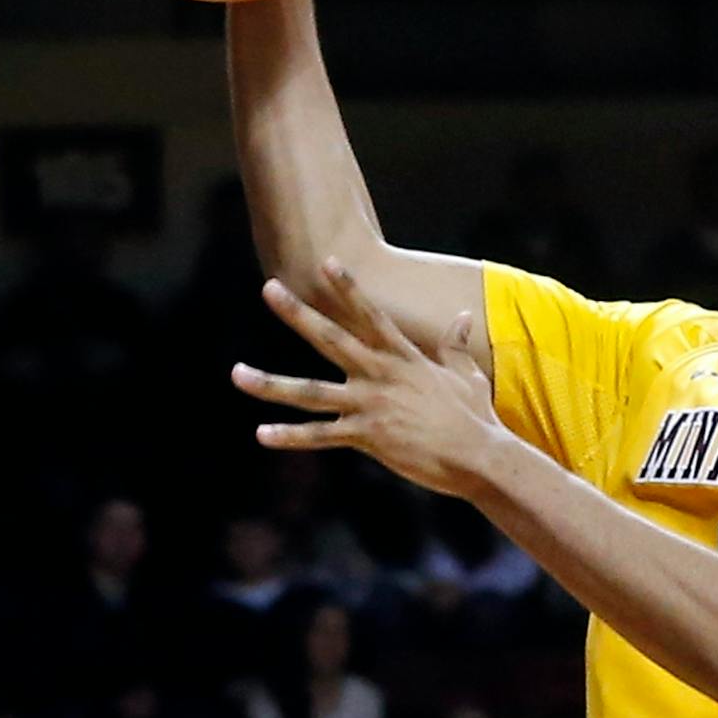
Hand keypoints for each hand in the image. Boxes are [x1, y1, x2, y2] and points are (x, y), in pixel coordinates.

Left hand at [231, 259, 503, 498]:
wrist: (480, 455)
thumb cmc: (476, 418)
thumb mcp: (466, 375)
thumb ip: (456, 345)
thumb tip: (462, 316)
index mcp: (403, 358)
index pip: (370, 315)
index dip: (348, 288)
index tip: (328, 262)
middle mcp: (381, 375)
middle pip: (330, 338)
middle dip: (297, 313)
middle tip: (269, 288)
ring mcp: (371, 404)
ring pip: (310, 392)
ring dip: (271, 383)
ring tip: (237, 374)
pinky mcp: (368, 436)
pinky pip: (321, 436)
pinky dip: (291, 436)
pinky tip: (262, 434)